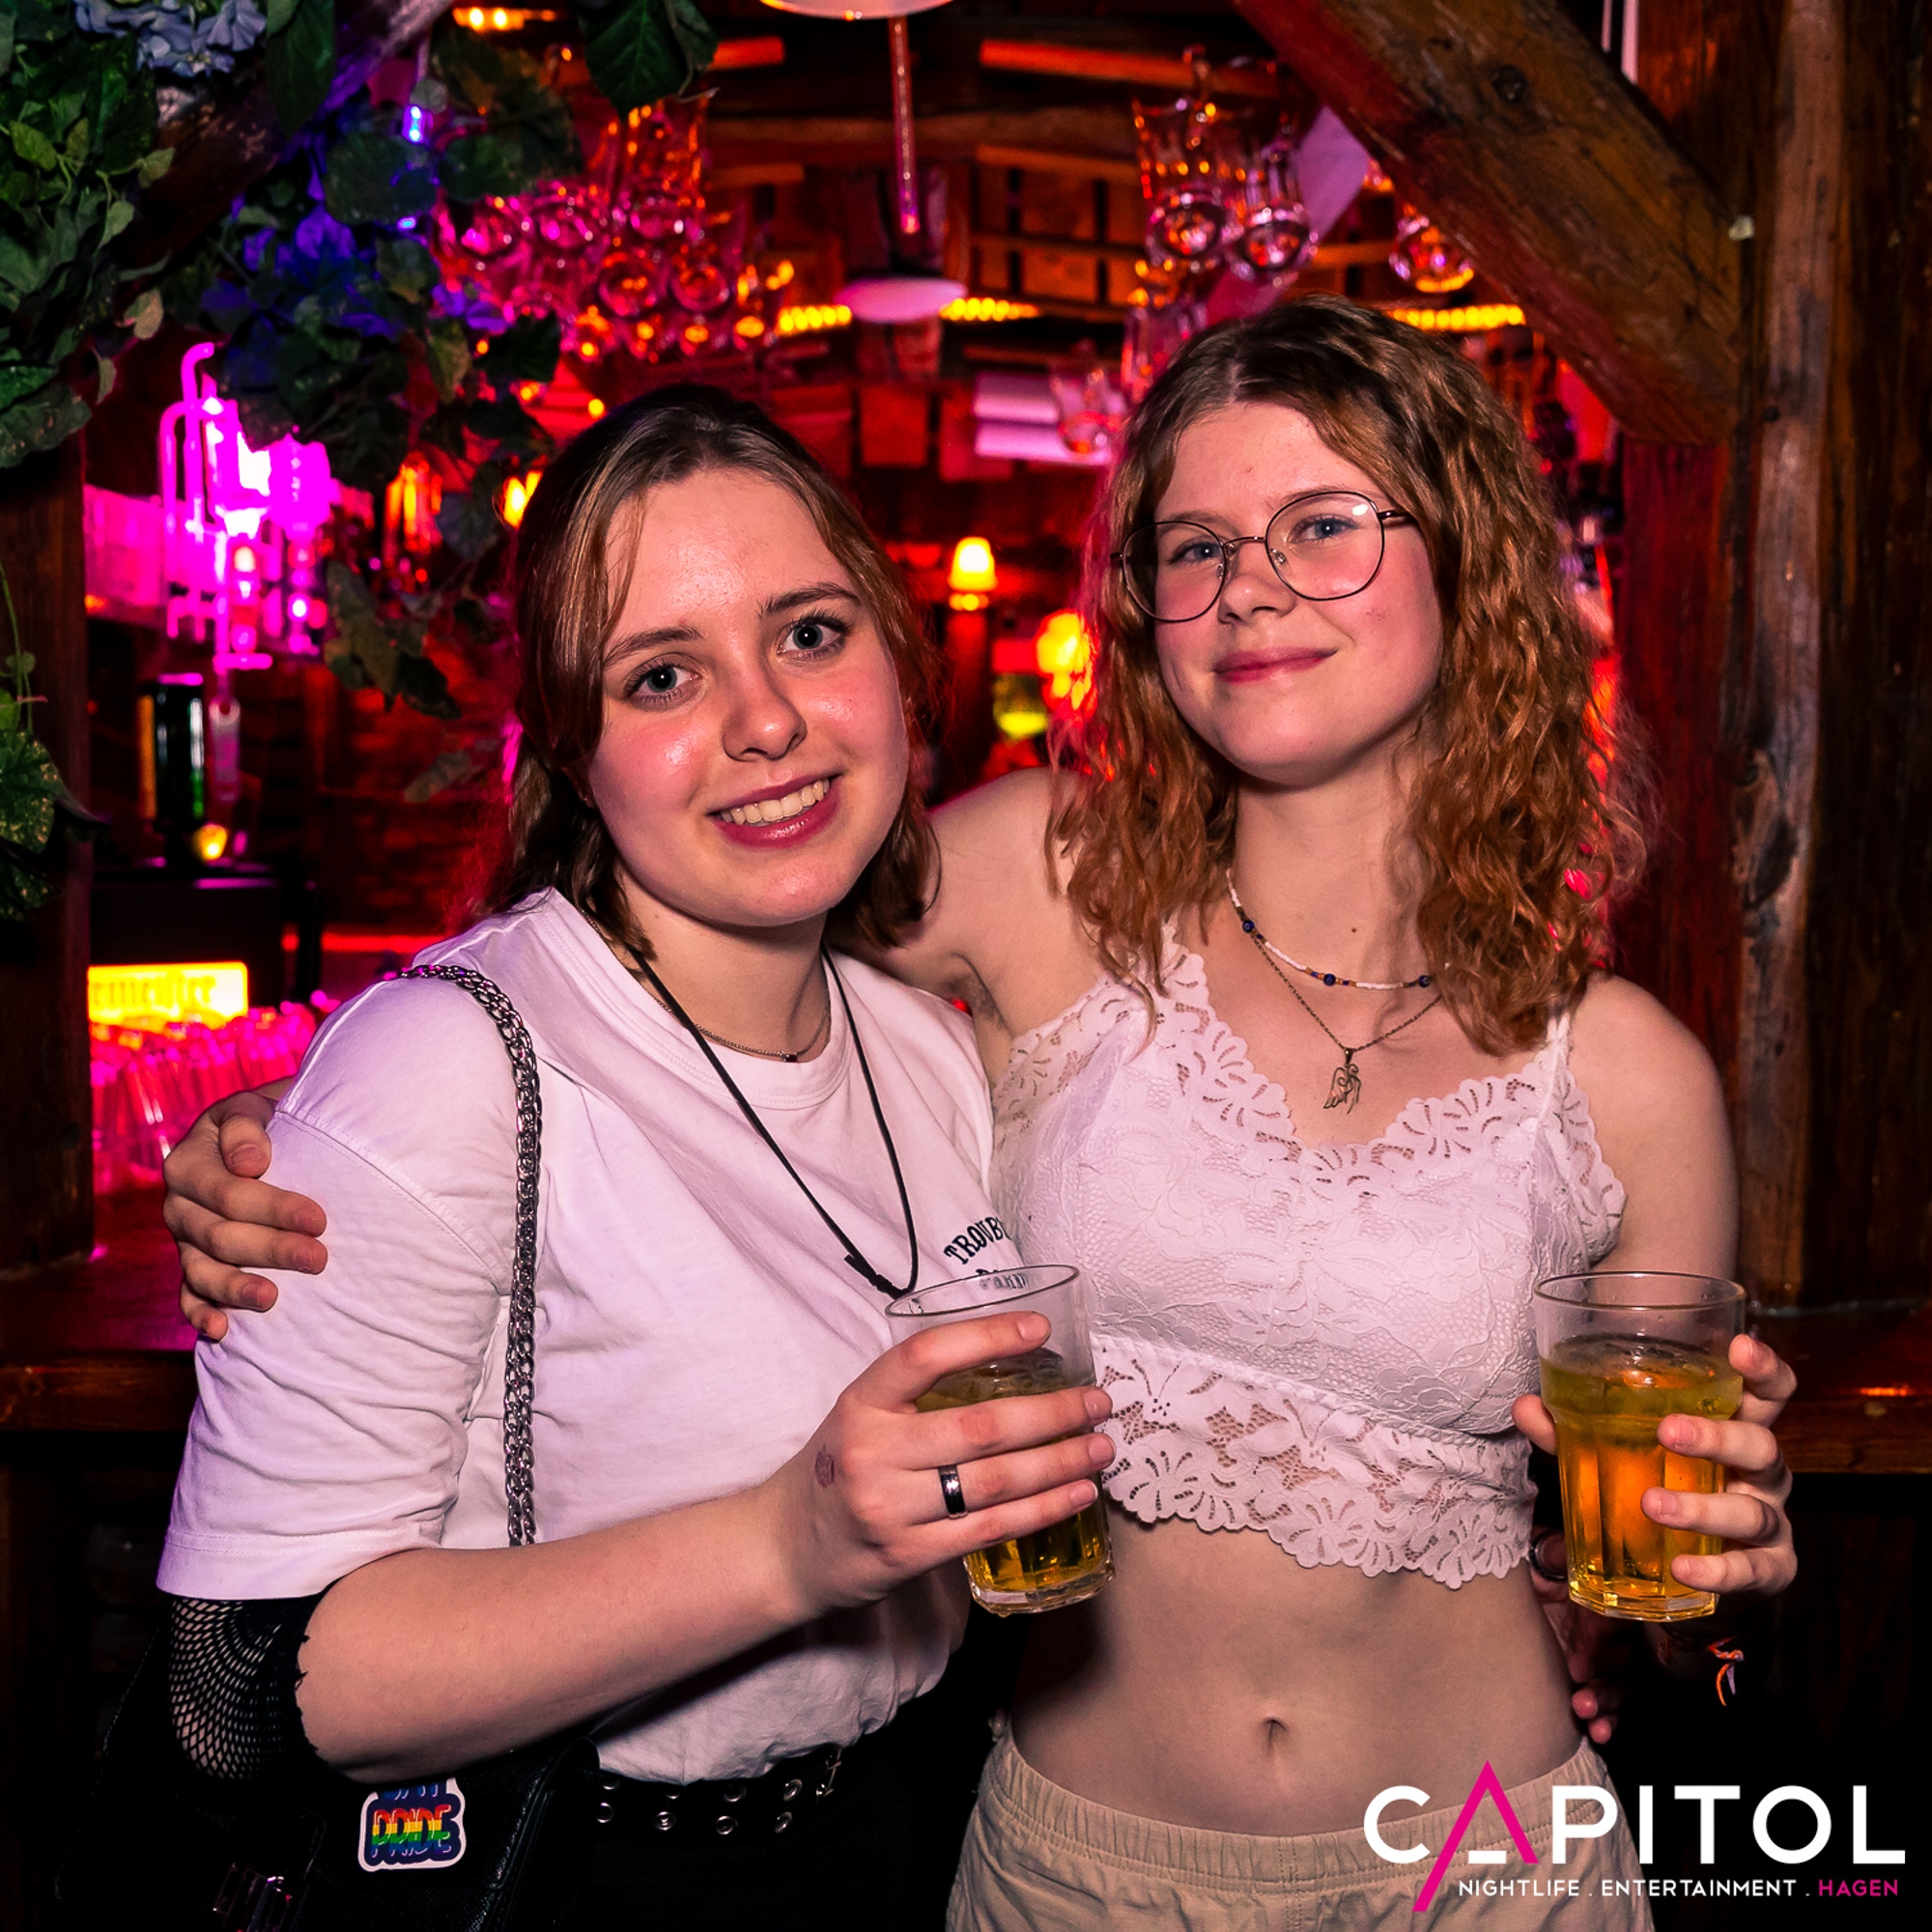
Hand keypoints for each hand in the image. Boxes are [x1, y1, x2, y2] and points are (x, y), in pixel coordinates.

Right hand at [161, 1082, 325, 1341]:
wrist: (267, 1135)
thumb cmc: (268, 1121)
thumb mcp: (255, 1108)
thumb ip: (247, 1127)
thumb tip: (249, 1163)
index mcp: (188, 1163)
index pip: (229, 1194)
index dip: (274, 1208)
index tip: (319, 1219)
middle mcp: (179, 1205)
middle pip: (220, 1236)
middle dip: (270, 1250)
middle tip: (318, 1258)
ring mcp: (184, 1240)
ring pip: (201, 1271)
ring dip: (236, 1288)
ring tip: (273, 1299)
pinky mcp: (193, 1265)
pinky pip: (189, 1294)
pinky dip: (200, 1314)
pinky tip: (221, 1331)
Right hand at [766, 1310, 1113, 1618]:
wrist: (788, 1547)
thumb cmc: (840, 1467)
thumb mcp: (861, 1414)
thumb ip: (917, 1393)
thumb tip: (1014, 1363)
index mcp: (861, 1402)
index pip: (924, 1356)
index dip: (986, 1336)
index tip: (1041, 1329)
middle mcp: (873, 1451)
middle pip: (980, 1427)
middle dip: (1052, 1412)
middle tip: (1098, 1401)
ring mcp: (891, 1508)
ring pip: (995, 1481)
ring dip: (1060, 1461)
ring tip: (1101, 1446)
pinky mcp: (910, 1555)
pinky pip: (991, 1527)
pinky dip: (1043, 1509)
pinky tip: (1078, 1493)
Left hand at [1513, 1332, 1798, 1608]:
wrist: (1689, 1571)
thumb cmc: (1661, 1487)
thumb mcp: (1619, 1453)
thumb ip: (1575, 1428)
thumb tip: (1526, 1406)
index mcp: (1733, 1428)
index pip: (1767, 1392)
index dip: (1764, 1368)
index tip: (1740, 1348)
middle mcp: (1760, 1471)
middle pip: (1760, 1444)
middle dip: (1717, 1436)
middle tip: (1667, 1431)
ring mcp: (1770, 1521)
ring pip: (1753, 1510)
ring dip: (1702, 1507)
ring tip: (1652, 1505)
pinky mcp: (1770, 1570)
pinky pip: (1752, 1569)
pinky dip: (1718, 1570)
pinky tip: (1683, 1568)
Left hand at [1526, 1528, 1634, 1743]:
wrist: (1511, 1595)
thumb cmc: (1533, 1571)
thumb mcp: (1540, 1557)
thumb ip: (1552, 1554)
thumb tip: (1556, 1550)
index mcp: (1601, 1600)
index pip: (1616, 1619)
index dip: (1604, 1633)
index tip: (1586, 1643)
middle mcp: (1606, 1634)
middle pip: (1623, 1658)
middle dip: (1606, 1671)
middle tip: (1580, 1679)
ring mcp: (1600, 1662)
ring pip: (1619, 1687)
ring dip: (1605, 1701)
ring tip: (1585, 1708)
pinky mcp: (1589, 1684)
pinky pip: (1607, 1709)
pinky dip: (1606, 1722)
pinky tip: (1597, 1732)